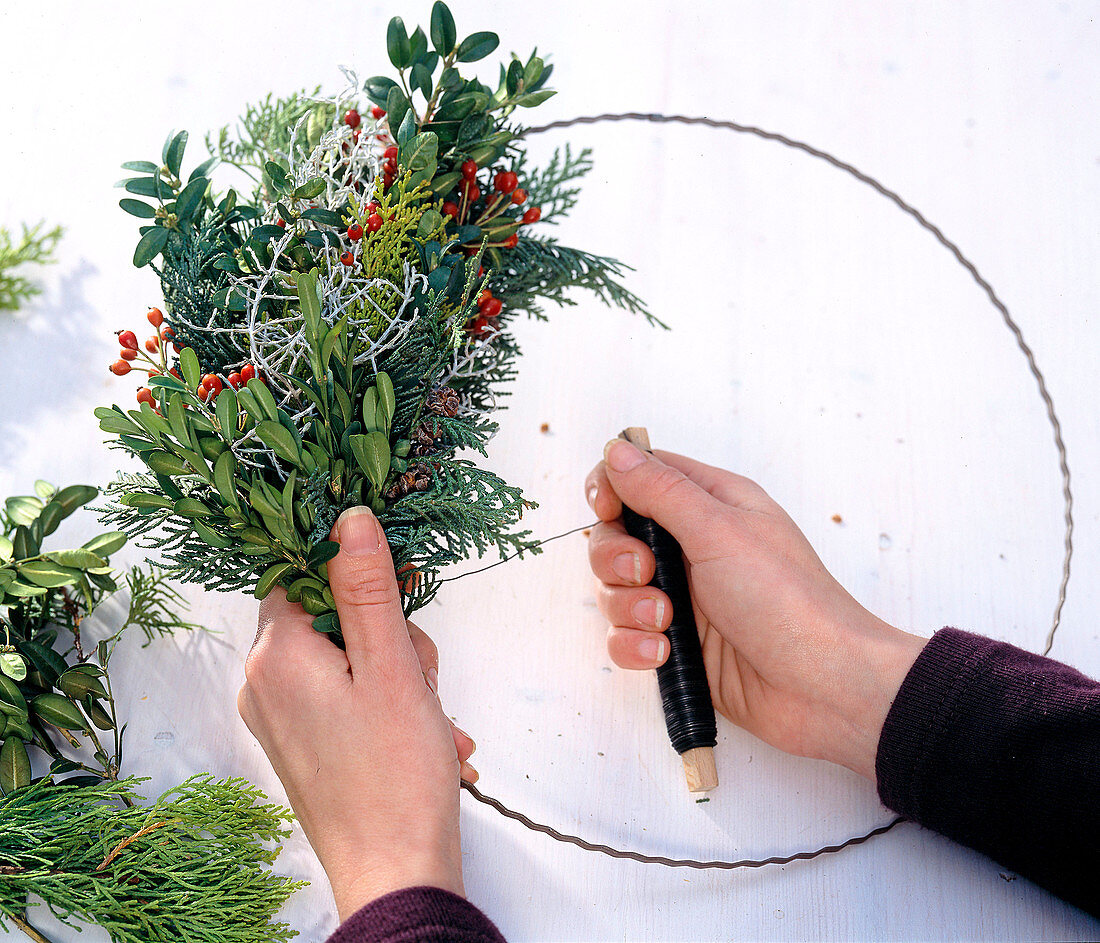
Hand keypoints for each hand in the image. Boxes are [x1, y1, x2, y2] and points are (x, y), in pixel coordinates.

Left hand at [237, 506, 475, 919]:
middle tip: (421, 674)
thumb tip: (349, 520)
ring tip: (427, 713)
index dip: (354, 574)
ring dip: (396, 670)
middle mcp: (263, 684)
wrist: (394, 874)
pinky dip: (384, 701)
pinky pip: (341, 694)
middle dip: (388, 632)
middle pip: (328, 614)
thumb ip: (368, 589)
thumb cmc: (395, 776)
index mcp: (276, 657)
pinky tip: (423, 732)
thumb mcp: (392, 666)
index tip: (399, 592)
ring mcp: (279, 717)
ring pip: (343, 654)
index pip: (300, 573)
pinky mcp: (300, 742)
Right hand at [586, 440, 926, 781]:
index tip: (608, 509)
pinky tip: (663, 653)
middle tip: (645, 572)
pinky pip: (625, 637)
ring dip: (627, 607)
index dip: (612, 489)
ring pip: (614, 589)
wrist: (824, 686)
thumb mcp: (721, 530)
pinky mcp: (677, 644)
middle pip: (615, 535)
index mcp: (712, 504)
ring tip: (666, 622)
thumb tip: (617, 450)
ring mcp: (684, 597)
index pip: (640, 476)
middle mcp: (693, 546)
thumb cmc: (788, 599)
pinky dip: (634, 645)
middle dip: (615, 557)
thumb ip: (661, 490)